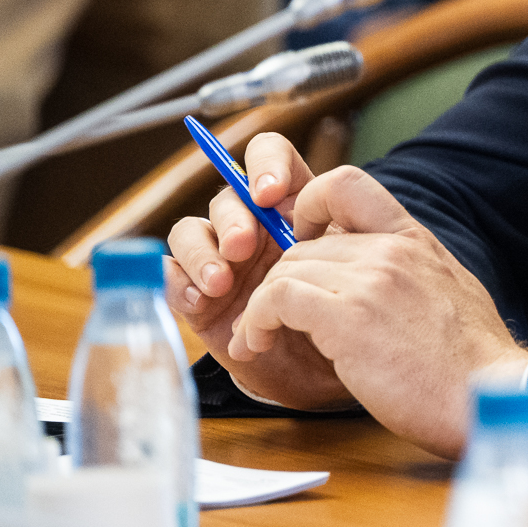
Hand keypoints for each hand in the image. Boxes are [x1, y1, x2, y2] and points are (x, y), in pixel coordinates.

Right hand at [166, 131, 348, 410]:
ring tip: (224, 282)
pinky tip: (204, 299)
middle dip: (232, 218)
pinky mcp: (197, 295)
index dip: (266, 162)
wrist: (327, 370)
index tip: (271, 193)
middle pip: (227, 197)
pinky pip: (169, 274)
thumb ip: (346, 229)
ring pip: (191, 231)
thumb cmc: (347, 310)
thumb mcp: (358, 264)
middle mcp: (251, 225)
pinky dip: (180, 282)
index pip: (270, 156)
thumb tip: (320, 214)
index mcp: (291, 205)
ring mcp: (220, 259)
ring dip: (203, 252)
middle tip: (245, 247)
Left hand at [225, 164, 527, 456]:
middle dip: (276, 284)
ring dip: (258, 310)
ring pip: (283, 272)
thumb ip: (409, 273)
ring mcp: (370, 280)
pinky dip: (255, 325)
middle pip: (302, 246)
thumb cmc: (469, 363)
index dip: (308, 206)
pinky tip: (257, 347)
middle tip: (267, 320)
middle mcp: (392, 250)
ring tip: (256, 341)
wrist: (487, 393)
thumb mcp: (446, 293)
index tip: (300, 242)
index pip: (347, 184)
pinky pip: (275, 301)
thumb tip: (377, 283)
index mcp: (416, 240)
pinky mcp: (347, 317)